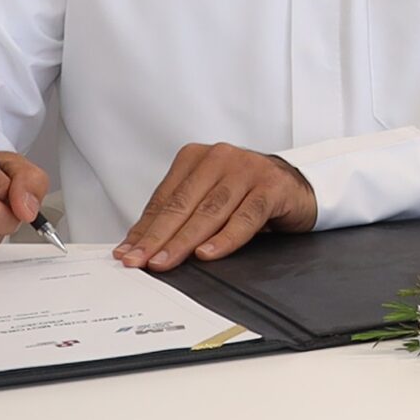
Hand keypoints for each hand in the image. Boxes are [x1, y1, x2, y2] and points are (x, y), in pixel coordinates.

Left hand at [115, 143, 315, 268]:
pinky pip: (245, 215)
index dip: (144, 229)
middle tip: (139, 262)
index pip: (164, 198)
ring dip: (184, 240)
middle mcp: (221, 157)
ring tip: (165, 262)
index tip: (126, 254)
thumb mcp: (204, 200)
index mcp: (197, 157)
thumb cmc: (242, 194)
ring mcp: (248, 169)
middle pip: (183, 203)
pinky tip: (208, 253)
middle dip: (158, 237)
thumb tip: (134, 246)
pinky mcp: (272, 186)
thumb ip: (174, 218)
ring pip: (210, 210)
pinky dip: (225, 237)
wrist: (292, 186)